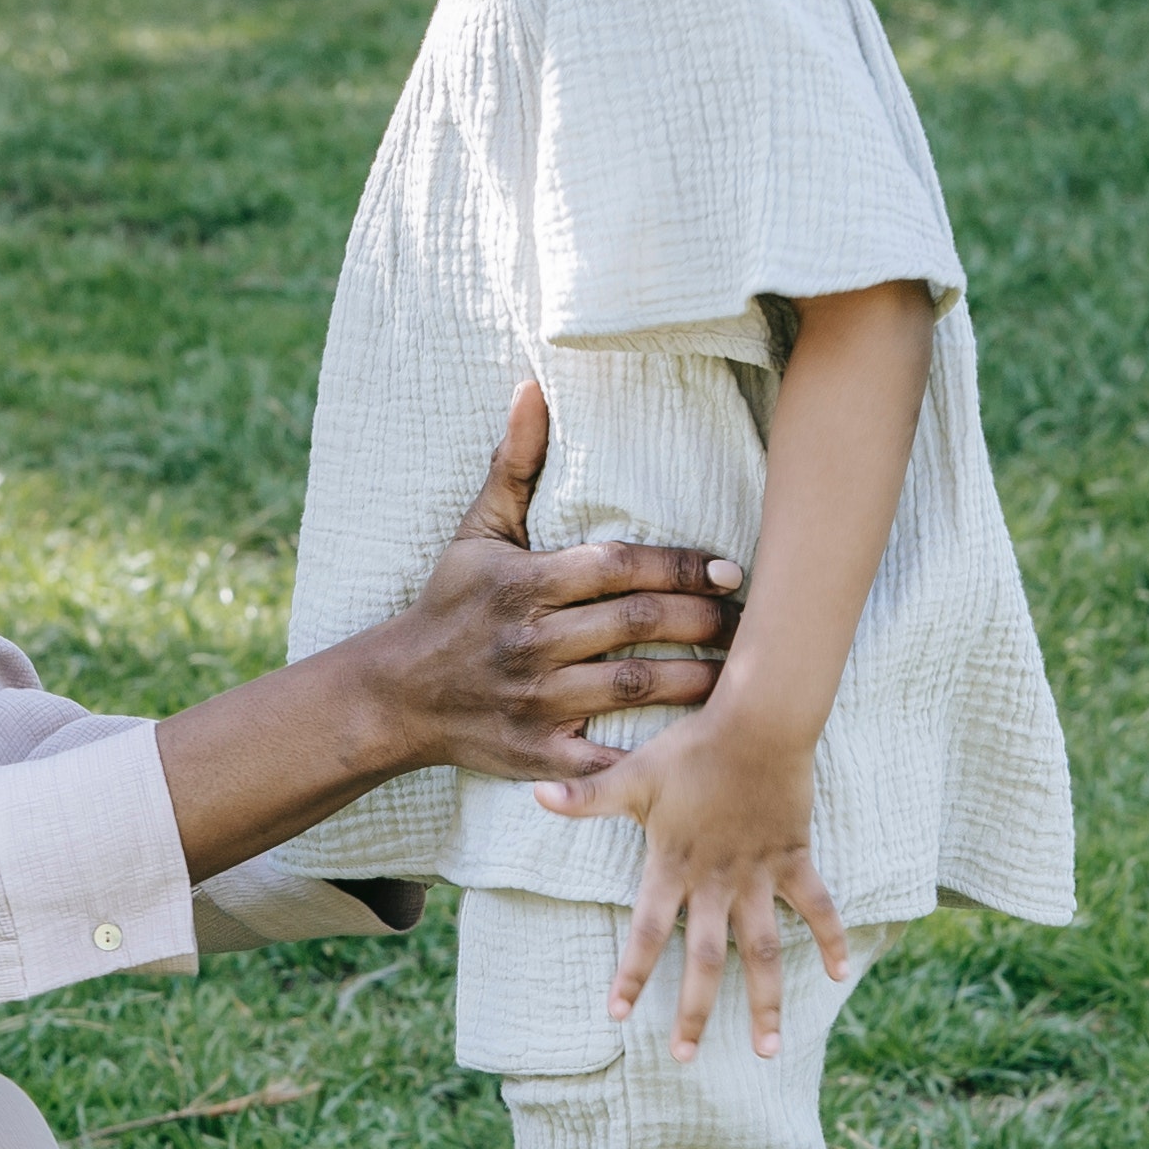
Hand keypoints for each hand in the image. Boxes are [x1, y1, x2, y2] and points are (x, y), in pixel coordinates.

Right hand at [371, 379, 734, 793]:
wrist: (397, 696)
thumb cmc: (449, 605)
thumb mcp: (476, 532)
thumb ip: (515, 463)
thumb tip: (533, 389)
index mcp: (523, 584)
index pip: (616, 567)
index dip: (679, 566)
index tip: (729, 568)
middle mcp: (531, 642)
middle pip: (635, 625)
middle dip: (702, 619)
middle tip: (751, 618)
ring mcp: (536, 702)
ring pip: (634, 688)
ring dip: (697, 680)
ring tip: (744, 673)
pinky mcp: (539, 755)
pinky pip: (607, 760)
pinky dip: (650, 758)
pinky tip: (696, 746)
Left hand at [531, 678, 847, 1062]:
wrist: (757, 722)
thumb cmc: (691, 748)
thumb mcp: (632, 774)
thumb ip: (587, 796)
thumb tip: (534, 794)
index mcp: (673, 866)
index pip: (646, 933)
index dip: (632, 974)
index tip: (619, 1014)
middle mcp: (716, 881)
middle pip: (705, 959)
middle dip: (695, 1010)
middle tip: (685, 1056)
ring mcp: (759, 874)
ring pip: (763, 951)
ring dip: (765, 1001)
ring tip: (766, 1049)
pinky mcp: (794, 858)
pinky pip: (817, 907)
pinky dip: (829, 939)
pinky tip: (839, 975)